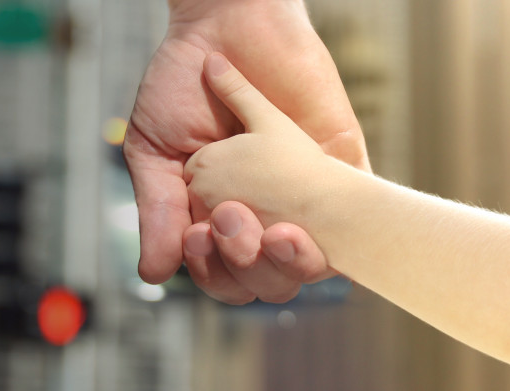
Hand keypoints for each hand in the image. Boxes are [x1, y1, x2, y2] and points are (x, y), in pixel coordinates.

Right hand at [125, 0, 366, 302]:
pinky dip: (335, 238)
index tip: (198, 234)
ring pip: (311, 266)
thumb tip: (154, 275)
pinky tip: (302, 229)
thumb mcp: (155, 149)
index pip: (225, 278)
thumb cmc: (182, 82)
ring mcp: (306, 195)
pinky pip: (356, 222)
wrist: (223, 23)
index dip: (213, 272)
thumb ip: (157, 210)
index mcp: (220, 218)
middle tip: (230, 220)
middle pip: (267, 282)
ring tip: (273, 233)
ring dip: (286, 264)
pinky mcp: (342, 167)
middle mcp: (265, 214)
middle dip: (247, 267)